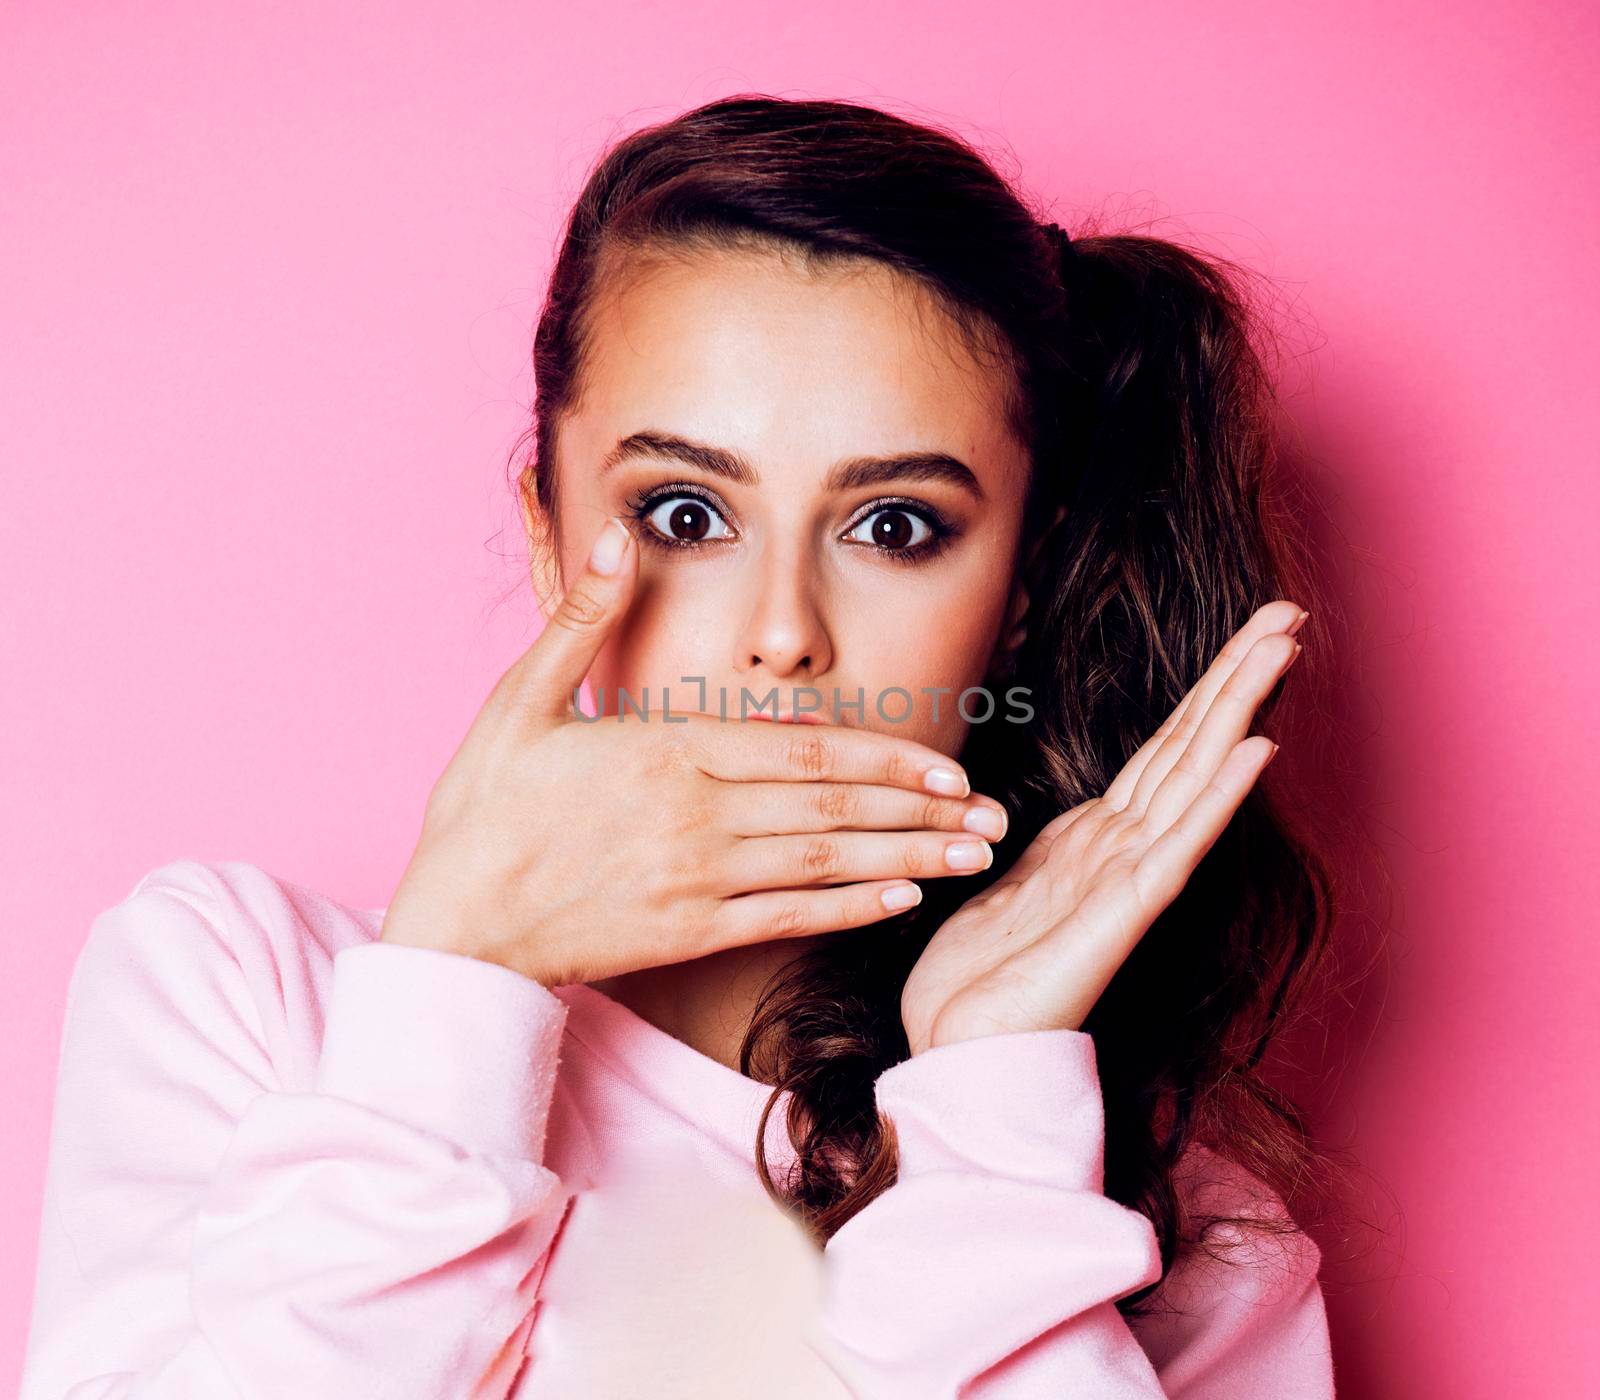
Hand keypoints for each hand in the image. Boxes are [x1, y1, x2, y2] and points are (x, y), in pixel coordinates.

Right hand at [380, 515, 1007, 986]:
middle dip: (921, 811)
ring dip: (906, 858)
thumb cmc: (485, 810)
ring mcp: (694, 878)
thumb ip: (580, 618)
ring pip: (822, 862)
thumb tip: (609, 534)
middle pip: (831, 806)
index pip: (802, 748)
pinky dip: (847, 909)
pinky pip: (784, 919)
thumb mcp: (519, 699)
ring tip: (972, 858)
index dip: (885, 757)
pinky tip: (900, 901)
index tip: (947, 766)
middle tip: (994, 818)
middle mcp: (694, 814)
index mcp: (664, 750)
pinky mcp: (686, 933)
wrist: (453, 926)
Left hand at [899, 601, 1308, 1054]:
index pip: (1164, 748)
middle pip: (1189, 746)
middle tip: (1287, 614)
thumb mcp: (1011, 881)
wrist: (955, 1052)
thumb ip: (1054, 844)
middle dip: (1236, 677)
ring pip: (1192, 779)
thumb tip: (1084, 811)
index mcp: (1095, 838)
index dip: (1206, 689)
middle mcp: (1121, 851)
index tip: (1250, 633)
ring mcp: (1126, 882)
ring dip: (1236, 709)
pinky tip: (1254, 749)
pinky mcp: (1118, 918)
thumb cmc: (980, 977)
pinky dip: (1215, 796)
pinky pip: (1174, 845)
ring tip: (1280, 650)